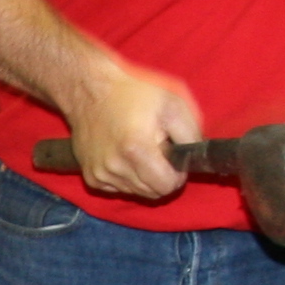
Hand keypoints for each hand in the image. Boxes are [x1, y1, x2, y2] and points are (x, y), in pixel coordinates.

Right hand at [64, 61, 202, 199]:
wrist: (90, 91)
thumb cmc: (133, 95)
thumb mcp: (172, 104)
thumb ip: (190, 134)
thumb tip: (194, 159)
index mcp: (136, 150)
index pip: (167, 186)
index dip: (177, 175)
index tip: (173, 159)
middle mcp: (115, 167)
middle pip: (152, 193)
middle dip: (160, 176)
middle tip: (156, 152)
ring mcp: (100, 174)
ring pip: (136, 192)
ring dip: (143, 177)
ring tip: (138, 150)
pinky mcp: (91, 177)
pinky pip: (118, 189)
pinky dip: (126, 177)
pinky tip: (123, 156)